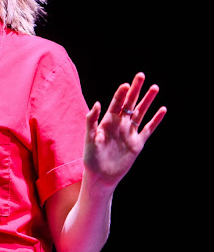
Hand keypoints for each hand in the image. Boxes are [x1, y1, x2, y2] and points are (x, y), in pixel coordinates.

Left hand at [84, 72, 166, 188]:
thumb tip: (97, 103)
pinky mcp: (138, 143)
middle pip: (129, 104)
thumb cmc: (91, 158)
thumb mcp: (89, 138)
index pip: (116, 104)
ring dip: (148, 101)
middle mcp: (120, 124)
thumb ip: (91, 120)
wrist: (101, 176)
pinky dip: (156, 120)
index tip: (126, 84)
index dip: (121, 94)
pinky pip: (148, 129)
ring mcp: (130, 133)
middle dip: (135, 90)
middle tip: (141, 75)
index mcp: (107, 121)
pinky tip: (162, 109)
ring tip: (155, 87)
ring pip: (141, 113)